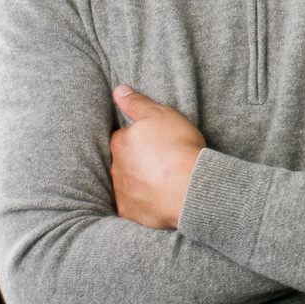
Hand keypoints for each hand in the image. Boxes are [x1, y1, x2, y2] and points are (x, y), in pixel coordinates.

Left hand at [110, 85, 204, 228]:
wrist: (189, 187)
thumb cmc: (177, 147)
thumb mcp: (160, 114)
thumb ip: (136, 103)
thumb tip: (118, 91)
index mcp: (121, 142)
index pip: (123, 137)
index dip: (138, 138)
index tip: (153, 142)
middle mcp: (116, 167)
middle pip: (123, 161)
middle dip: (136, 161)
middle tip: (160, 161)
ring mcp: (122, 191)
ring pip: (127, 183)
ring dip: (139, 181)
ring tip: (162, 181)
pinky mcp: (130, 212)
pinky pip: (133, 206)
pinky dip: (143, 202)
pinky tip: (158, 198)